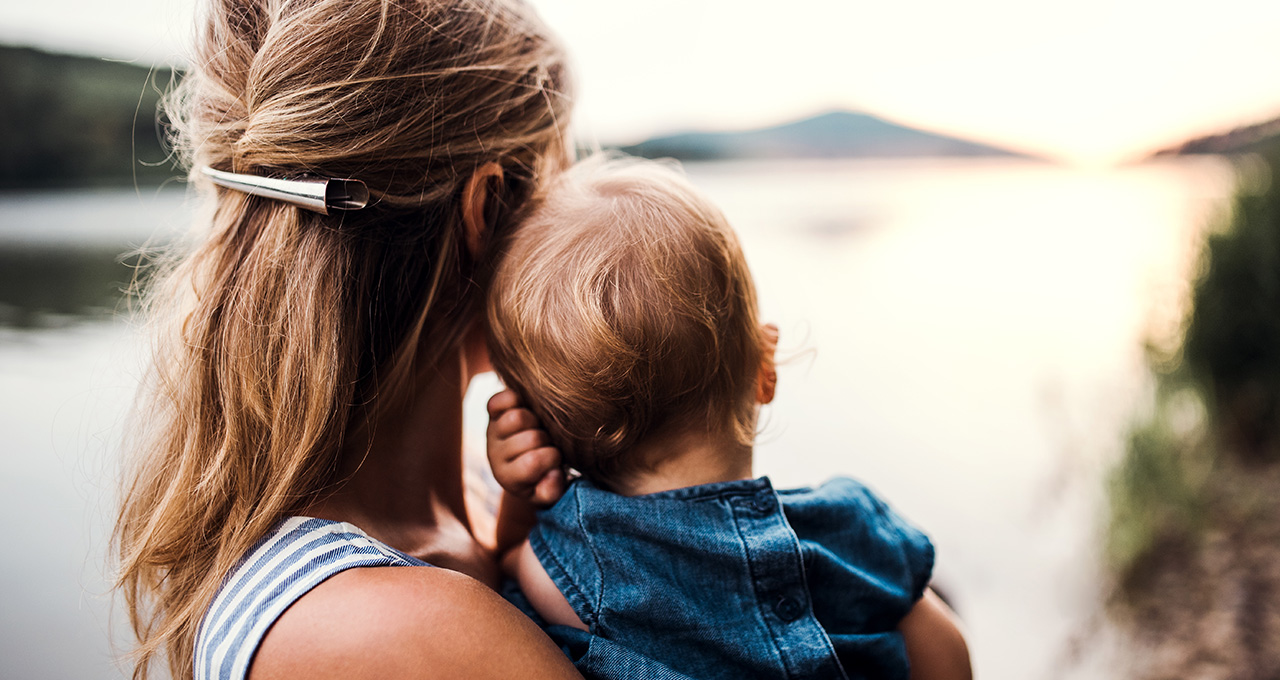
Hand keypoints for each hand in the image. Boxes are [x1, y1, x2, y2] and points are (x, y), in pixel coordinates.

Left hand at [486, 389, 566, 506]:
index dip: (552, 458)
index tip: (557, 460)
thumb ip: (552, 490)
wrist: (524, 460)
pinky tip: (526, 410)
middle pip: (530, 438)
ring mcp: (493, 431)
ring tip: (539, 428)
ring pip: (517, 418)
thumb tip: (554, 475)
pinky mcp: (492, 412)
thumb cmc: (542, 476)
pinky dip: (514, 400)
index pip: (533, 463)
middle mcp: (495, 455)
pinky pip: (500, 400)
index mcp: (508, 478)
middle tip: (548, 444)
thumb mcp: (548, 490)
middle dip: (547, 440)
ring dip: (535, 420)